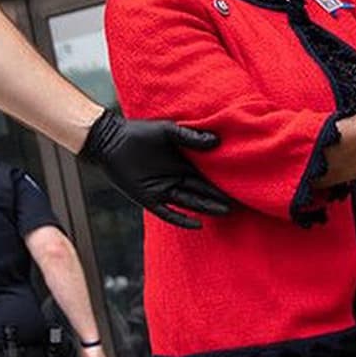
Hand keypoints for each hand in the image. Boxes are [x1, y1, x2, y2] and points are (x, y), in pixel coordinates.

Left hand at [78, 109, 232, 228]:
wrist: (112, 140)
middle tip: (244, 204)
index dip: (224, 181)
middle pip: (203, 190)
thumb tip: (217, 141)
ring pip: (191, 202)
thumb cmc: (140, 133)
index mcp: (183, 163)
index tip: (243, 184)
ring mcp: (163, 190)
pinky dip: (182, 219)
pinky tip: (198, 224)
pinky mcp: (149, 199)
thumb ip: (190, 136)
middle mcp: (176, 178)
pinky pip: (168, 213)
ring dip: (207, 207)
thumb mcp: (168, 131)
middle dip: (221, 197)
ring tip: (227, 211)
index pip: (208, 175)